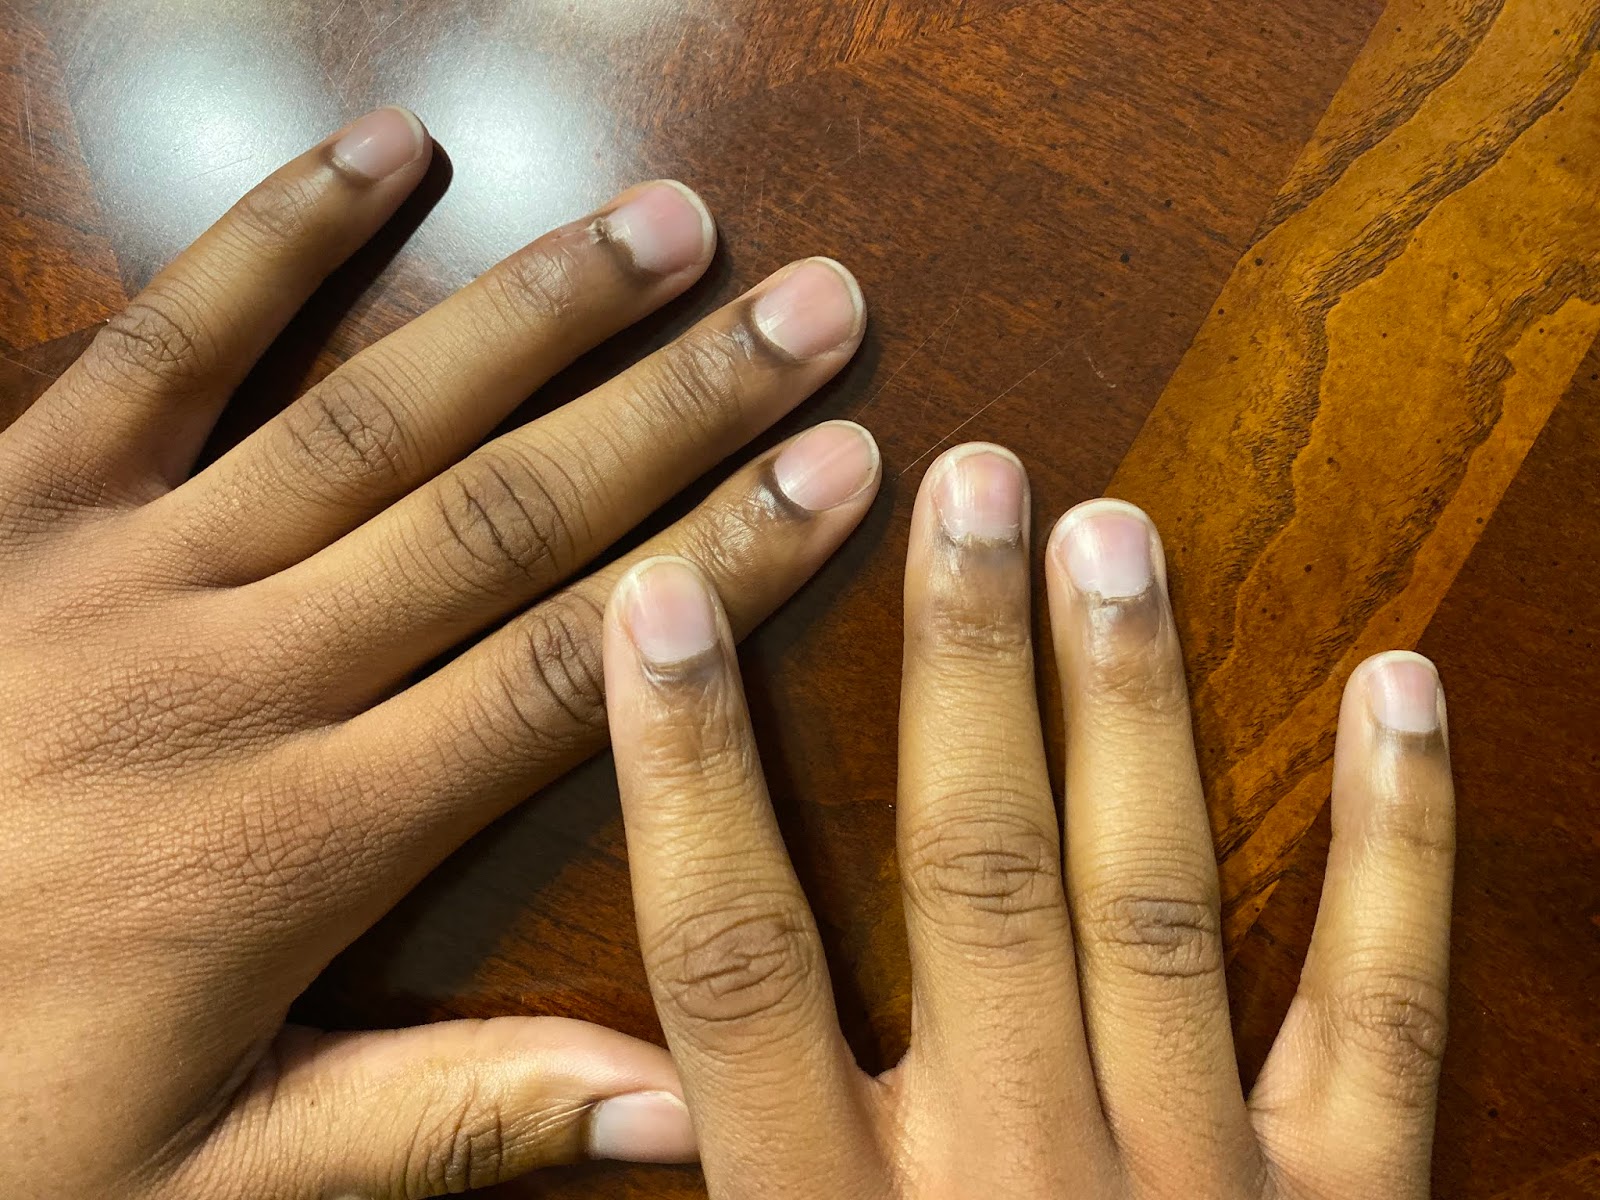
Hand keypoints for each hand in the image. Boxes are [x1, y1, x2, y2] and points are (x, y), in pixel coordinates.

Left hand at [0, 106, 884, 1197]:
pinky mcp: (13, 497)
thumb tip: (683, 1104)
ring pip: (370, 412)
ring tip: (672, 227)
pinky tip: (391, 150)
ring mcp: (113, 567)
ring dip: (535, 308)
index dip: (724, 560)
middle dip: (681, 406)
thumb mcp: (204, 1171)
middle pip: (505, 514)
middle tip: (813, 312)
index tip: (843, 471)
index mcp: (293, 838)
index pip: (568, 670)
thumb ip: (443, 1123)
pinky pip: (158, 339)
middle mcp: (225, 678)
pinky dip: (276, 235)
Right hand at [604, 444, 1454, 1198]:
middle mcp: (1013, 1179)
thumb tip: (597, 1104)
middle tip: (963, 482)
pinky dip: (1398, 841)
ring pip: (1152, 900)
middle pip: (968, 875)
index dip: (686, 771)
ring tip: (1112, 532)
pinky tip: (1397, 684)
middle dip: (956, 665)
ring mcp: (1198, 1189)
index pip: (734, 957)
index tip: (659, 600)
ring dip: (1125, 706)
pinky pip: (1382, 1004)